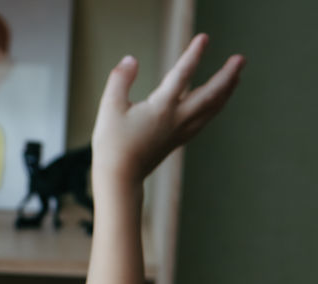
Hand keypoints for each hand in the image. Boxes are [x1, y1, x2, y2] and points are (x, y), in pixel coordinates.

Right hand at [92, 34, 243, 188]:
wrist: (119, 178)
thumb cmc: (112, 145)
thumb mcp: (109, 109)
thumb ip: (120, 80)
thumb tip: (131, 60)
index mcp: (161, 108)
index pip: (181, 75)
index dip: (193, 55)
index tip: (204, 38)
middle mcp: (177, 119)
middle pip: (210, 94)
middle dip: (227, 75)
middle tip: (241, 59)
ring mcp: (180, 131)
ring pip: (212, 109)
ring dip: (227, 91)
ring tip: (237, 78)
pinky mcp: (178, 141)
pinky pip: (205, 120)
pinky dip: (216, 108)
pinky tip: (217, 104)